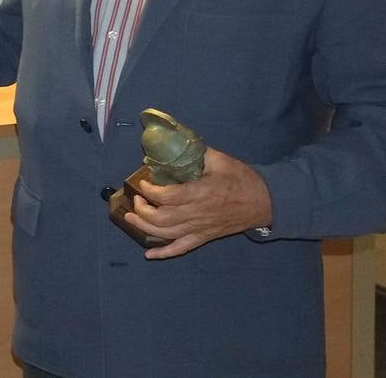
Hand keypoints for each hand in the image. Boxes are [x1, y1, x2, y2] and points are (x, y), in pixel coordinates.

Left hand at [121, 146, 273, 259]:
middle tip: (136, 198)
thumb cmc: (242, 179)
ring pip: (166, 234)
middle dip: (142, 209)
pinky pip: (182, 248)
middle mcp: (197, 214)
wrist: (266, 202)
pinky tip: (149, 254)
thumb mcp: (219, 159)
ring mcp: (200, 228)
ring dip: (144, 227)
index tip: (143, 182)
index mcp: (200, 193)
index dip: (150, 191)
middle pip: (161, 218)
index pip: (166, 197)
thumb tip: (173, 143)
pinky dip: (164, 253)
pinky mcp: (204, 237)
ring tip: (131, 217)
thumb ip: (196, 153)